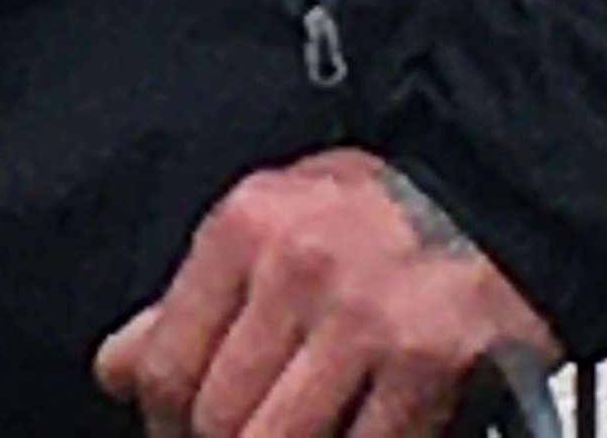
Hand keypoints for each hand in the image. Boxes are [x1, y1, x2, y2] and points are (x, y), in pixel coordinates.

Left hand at [96, 149, 558, 437]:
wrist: (489, 193)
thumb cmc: (371, 213)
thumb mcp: (268, 223)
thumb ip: (190, 299)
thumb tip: (117, 369)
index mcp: (243, 228)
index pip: (167, 363)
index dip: (163, 423)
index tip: (176, 435)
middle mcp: (295, 268)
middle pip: (219, 416)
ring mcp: (365, 319)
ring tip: (292, 436)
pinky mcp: (429, 365)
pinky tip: (349, 434)